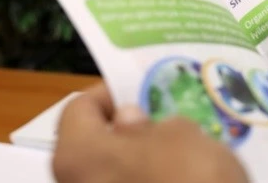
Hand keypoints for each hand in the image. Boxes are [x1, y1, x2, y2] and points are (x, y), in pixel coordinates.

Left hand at [52, 83, 248, 182]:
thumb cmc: (190, 179)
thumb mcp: (181, 135)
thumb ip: (149, 123)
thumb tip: (129, 121)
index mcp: (77, 155)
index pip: (78, 109)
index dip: (110, 95)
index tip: (142, 93)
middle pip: (92, 148)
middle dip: (126, 134)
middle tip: (162, 125)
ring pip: (109, 176)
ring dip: (138, 163)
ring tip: (179, 156)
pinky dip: (146, 182)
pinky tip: (178, 179)